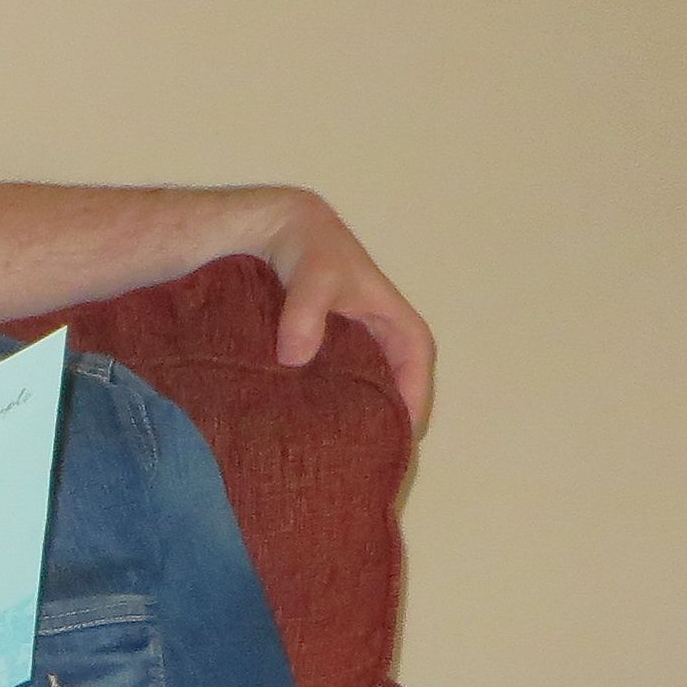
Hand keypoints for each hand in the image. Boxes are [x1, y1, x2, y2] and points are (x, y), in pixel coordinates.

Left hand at [249, 187, 434, 431]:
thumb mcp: (312, 275)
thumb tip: (295, 359)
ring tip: (340, 451)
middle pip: (392, 383)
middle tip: (369, 455)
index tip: (405, 432)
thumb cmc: (306, 249)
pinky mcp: (318, 351)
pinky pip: (331, 383)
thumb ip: (306, 312)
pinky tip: (307, 429)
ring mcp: (347, 345)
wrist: (271, 231)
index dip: (415, 396)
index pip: (415, 361)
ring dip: (356, 414)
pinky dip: (325, 405)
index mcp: (390, 318)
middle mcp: (375, 335)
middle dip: (387, 417)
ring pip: (362, 386)